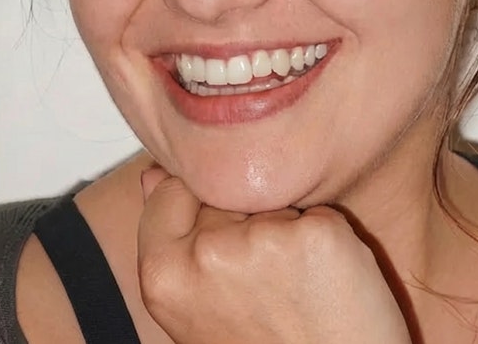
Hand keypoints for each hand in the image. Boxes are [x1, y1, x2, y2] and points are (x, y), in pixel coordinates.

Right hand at [137, 170, 411, 343]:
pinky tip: (325, 283)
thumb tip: (153, 174)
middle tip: (265, 288)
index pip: (172, 193)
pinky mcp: (315, 235)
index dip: (201, 218)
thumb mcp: (197, 302)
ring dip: (285, 231)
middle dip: (244, 225)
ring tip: (295, 289)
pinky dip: (324, 238)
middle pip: (223, 196)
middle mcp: (207, 254)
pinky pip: (316, 212)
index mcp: (164, 274)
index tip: (225, 257)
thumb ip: (172, 237)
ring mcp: (261, 241)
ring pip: (270, 202)